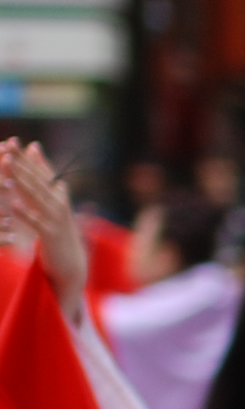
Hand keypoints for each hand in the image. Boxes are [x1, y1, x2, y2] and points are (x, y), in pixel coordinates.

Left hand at [0, 141, 88, 322]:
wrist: (72, 266)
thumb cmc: (59, 236)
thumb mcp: (56, 210)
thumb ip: (50, 187)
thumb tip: (47, 164)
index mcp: (59, 198)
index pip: (42, 173)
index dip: (28, 158)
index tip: (14, 142)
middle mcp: (60, 205)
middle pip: (38, 181)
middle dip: (21, 164)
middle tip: (7, 147)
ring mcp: (56, 220)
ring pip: (36, 197)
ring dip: (21, 182)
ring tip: (8, 168)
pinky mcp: (51, 236)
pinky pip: (35, 222)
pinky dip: (25, 212)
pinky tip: (13, 203)